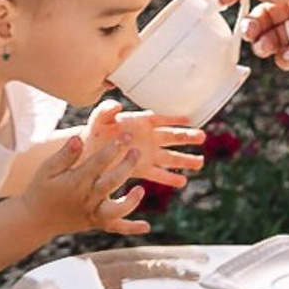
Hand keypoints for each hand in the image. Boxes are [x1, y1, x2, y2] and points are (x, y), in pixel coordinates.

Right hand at [27, 128, 152, 239]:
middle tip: (137, 151)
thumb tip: (78, 138)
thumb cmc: (41, 190)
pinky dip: (131, 228)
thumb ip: (64, 155)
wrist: (35, 220)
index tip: (126, 135)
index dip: (113, 148)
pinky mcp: (97, 223)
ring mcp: (93, 213)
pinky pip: (115, 228)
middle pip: (111, 183)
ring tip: (141, 189)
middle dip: (126, 167)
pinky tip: (146, 227)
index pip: (98, 162)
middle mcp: (87, 198)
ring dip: (130, 202)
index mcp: (76, 182)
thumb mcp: (47, 170)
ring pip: (115, 210)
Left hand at [84, 97, 204, 188]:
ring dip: (185, 160)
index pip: (162, 119)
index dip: (174, 119)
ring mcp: (147, 154)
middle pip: (172, 137)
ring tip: (199, 163)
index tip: (189, 118)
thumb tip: (117, 106)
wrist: (86, 151)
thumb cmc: (94, 131)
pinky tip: (182, 182)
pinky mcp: (141, 169)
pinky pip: (158, 174)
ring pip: (170, 157)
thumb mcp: (98, 119)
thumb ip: (106, 110)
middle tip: (202, 137)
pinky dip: (169, 178)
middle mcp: (148, 138)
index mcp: (141, 122)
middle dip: (187, 137)